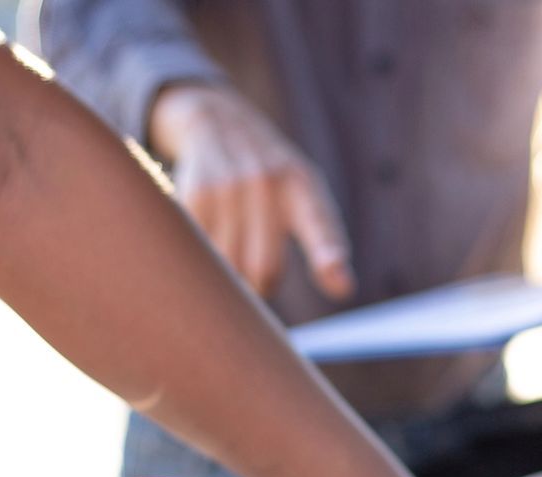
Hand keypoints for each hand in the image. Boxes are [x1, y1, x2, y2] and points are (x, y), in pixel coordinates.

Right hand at [147, 82, 354, 299]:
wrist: (218, 122)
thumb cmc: (272, 178)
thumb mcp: (304, 194)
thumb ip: (325, 241)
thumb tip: (344, 290)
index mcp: (302, 186)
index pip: (319, 224)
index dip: (329, 255)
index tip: (342, 286)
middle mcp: (269, 181)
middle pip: (264, 268)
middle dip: (260, 286)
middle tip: (257, 277)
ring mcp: (231, 184)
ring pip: (229, 265)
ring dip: (228, 275)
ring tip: (231, 249)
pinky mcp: (197, 192)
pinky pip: (202, 252)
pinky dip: (203, 258)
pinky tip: (207, 237)